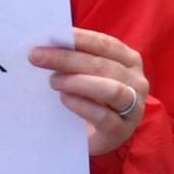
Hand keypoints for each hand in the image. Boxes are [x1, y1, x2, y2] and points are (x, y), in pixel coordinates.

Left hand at [29, 28, 148, 157]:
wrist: (96, 139)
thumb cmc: (90, 100)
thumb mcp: (87, 75)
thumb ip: (76, 59)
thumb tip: (48, 44)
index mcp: (129, 61)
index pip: (106, 44)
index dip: (80, 38)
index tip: (53, 34)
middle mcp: (137, 82)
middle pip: (103, 65)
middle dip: (68, 59)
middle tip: (37, 57)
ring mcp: (134, 108)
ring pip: (110, 89)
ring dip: (77, 82)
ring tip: (52, 81)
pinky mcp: (122, 131)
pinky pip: (103, 116)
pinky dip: (81, 105)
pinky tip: (64, 99)